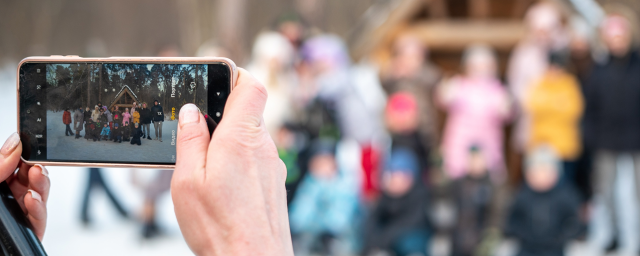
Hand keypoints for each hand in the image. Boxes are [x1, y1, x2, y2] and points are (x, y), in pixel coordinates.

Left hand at [0, 133, 49, 239]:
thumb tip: (13, 143)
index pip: (10, 163)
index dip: (22, 154)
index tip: (29, 146)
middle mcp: (2, 200)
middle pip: (28, 178)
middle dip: (35, 168)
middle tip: (35, 164)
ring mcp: (14, 216)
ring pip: (38, 196)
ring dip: (41, 185)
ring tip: (36, 177)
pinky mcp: (25, 232)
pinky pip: (39, 218)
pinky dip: (40, 207)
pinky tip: (32, 199)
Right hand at [172, 68, 292, 255]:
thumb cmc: (221, 228)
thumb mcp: (188, 180)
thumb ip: (190, 141)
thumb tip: (190, 113)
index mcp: (242, 138)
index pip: (252, 86)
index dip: (235, 76)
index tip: (215, 81)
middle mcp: (264, 148)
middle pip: (247, 114)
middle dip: (220, 119)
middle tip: (196, 137)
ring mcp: (272, 168)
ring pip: (249, 140)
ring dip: (227, 145)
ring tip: (205, 172)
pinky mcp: (274, 185)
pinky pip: (255, 162)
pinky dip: (237, 165)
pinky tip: (222, 189)